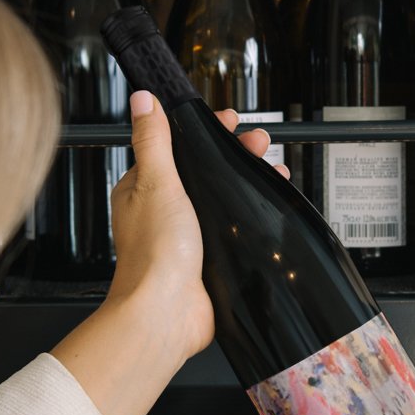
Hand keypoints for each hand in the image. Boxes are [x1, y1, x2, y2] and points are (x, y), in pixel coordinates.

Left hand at [106, 91, 288, 364]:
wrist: (166, 312)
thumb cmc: (153, 254)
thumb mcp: (155, 182)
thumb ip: (152, 139)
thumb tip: (141, 101)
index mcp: (143, 190)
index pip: (175, 148)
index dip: (203, 132)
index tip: (227, 120)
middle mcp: (164, 213)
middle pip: (203, 171)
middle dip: (234, 154)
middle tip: (259, 143)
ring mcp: (187, 237)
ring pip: (220, 199)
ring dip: (246, 182)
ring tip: (273, 170)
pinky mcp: (208, 260)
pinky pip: (231, 229)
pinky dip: (250, 215)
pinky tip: (266, 207)